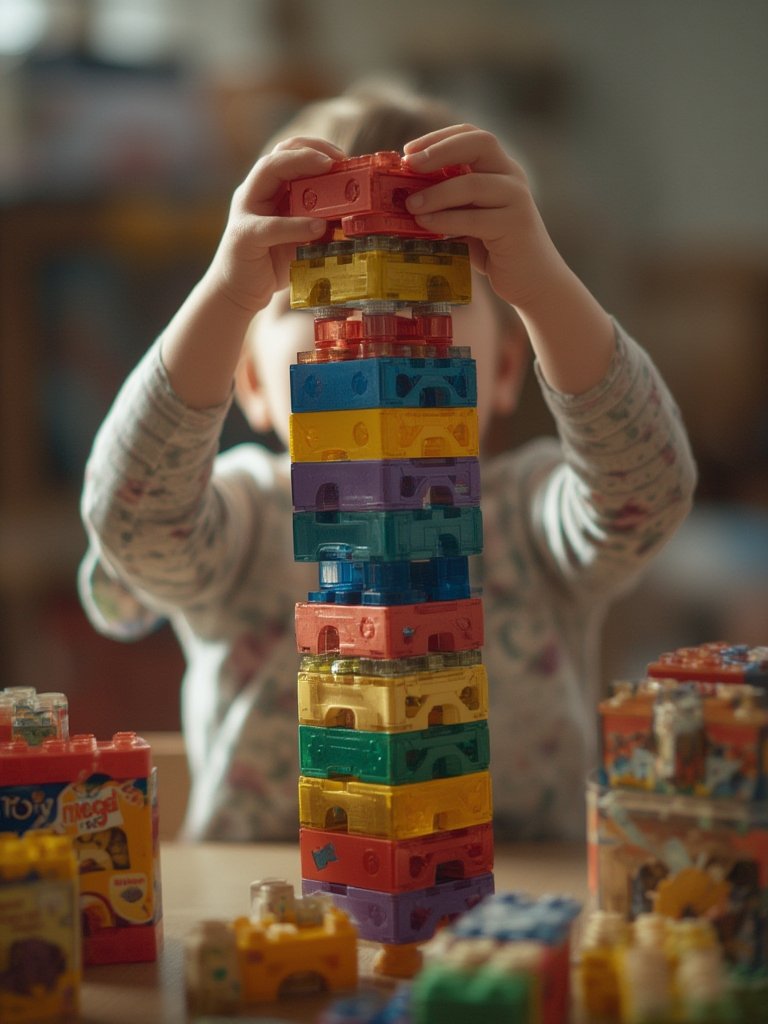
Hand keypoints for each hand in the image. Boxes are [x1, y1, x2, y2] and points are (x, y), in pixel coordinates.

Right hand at [210, 137, 344, 314]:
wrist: (239, 293)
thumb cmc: (271, 263)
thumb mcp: (301, 238)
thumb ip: (320, 223)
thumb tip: (357, 217)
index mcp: (268, 189)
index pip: (289, 153)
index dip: (317, 148)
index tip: (346, 157)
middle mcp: (253, 192)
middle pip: (279, 152)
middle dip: (312, 149)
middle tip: (341, 159)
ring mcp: (245, 210)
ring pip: (270, 171)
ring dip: (302, 167)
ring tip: (331, 171)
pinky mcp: (244, 236)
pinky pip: (272, 225)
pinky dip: (297, 224)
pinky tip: (319, 226)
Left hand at [403, 124, 562, 311]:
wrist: (534, 282)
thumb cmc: (496, 251)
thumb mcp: (469, 220)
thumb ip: (449, 205)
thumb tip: (404, 198)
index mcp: (501, 169)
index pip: (472, 135)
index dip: (439, 138)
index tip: (408, 152)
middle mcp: (512, 176)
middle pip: (479, 143)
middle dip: (439, 150)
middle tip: (408, 164)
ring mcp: (517, 199)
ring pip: (473, 183)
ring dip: (436, 192)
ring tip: (410, 204)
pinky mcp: (516, 226)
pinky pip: (474, 218)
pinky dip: (446, 219)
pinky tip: (425, 223)